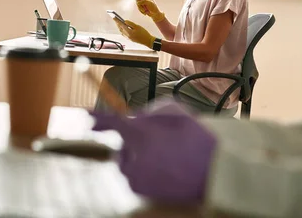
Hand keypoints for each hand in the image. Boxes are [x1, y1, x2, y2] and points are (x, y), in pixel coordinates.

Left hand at [91, 100, 215, 202]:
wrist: (213, 169)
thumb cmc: (195, 137)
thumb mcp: (174, 111)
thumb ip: (148, 112)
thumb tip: (135, 119)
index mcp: (141, 133)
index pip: (112, 122)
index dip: (99, 118)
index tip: (87, 115)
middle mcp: (134, 156)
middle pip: (122, 145)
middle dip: (132, 141)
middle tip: (155, 140)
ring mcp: (136, 175)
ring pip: (126, 161)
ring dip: (137, 156)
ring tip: (165, 156)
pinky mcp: (141, 190)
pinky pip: (133, 176)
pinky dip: (143, 171)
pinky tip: (164, 168)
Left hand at [114, 19, 154, 48]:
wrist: (147, 41)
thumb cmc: (144, 33)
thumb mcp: (138, 27)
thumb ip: (130, 24)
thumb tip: (125, 21)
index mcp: (129, 32)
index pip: (121, 25)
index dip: (117, 21)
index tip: (114, 17)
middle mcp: (127, 35)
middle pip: (120, 29)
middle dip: (117, 24)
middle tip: (115, 19)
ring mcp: (128, 38)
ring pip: (121, 32)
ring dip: (119, 27)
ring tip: (118, 22)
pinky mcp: (130, 39)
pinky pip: (124, 34)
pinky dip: (122, 30)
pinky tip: (122, 28)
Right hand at [135, 0, 164, 22]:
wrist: (155, 14)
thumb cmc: (153, 7)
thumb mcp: (149, 3)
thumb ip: (143, 1)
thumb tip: (138, 3)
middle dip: (139, 3)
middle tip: (143, 7)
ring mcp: (142, 2)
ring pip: (137, 3)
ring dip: (141, 8)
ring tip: (145, 10)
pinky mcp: (141, 6)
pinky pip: (138, 7)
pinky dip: (141, 11)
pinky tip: (145, 13)